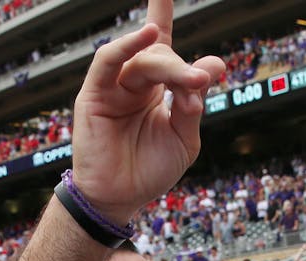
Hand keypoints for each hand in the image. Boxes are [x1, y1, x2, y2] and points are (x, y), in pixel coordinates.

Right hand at [69, 0, 225, 222]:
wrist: (121, 198)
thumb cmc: (150, 170)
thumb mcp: (184, 138)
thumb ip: (194, 104)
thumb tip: (212, 65)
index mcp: (155, 89)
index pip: (162, 44)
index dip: (162, 11)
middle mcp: (134, 82)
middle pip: (162, 56)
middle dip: (184, 69)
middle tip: (201, 84)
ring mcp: (114, 86)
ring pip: (142, 60)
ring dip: (168, 64)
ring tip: (189, 79)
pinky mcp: (94, 94)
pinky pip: (108, 60)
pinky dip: (126, 46)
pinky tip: (146, 36)